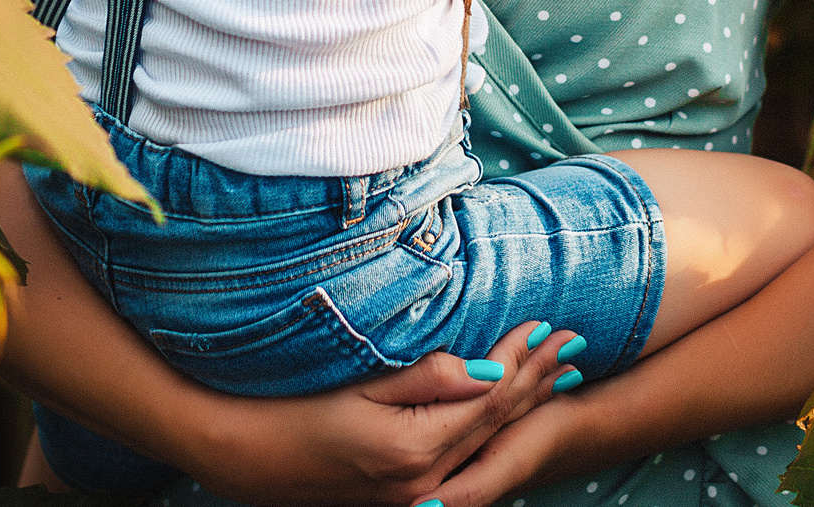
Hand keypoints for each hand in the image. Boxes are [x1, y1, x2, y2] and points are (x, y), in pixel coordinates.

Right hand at [183, 321, 575, 505]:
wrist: (241, 456)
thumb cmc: (290, 410)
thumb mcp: (358, 385)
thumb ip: (427, 377)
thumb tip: (487, 368)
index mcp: (413, 448)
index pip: (487, 397)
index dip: (520, 358)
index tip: (547, 323)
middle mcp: (421, 480)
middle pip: (493, 422)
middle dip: (534, 380)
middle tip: (572, 343)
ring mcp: (411, 493)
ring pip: (482, 442)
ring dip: (521, 405)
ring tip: (556, 375)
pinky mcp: (399, 493)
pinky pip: (461, 459)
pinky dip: (490, 430)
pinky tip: (506, 416)